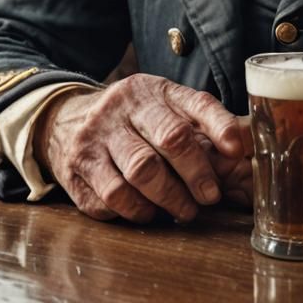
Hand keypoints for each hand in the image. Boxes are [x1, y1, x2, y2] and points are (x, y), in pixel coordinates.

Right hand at [34, 74, 247, 223]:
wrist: (62, 120)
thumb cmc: (129, 119)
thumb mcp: (161, 106)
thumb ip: (197, 121)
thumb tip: (240, 148)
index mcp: (152, 90)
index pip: (195, 103)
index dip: (220, 126)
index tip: (236, 151)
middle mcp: (122, 107)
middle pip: (169, 139)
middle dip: (196, 173)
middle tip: (210, 196)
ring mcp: (96, 136)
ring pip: (140, 172)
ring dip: (168, 198)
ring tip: (183, 210)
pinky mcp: (76, 167)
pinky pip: (111, 197)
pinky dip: (135, 211)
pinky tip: (148, 212)